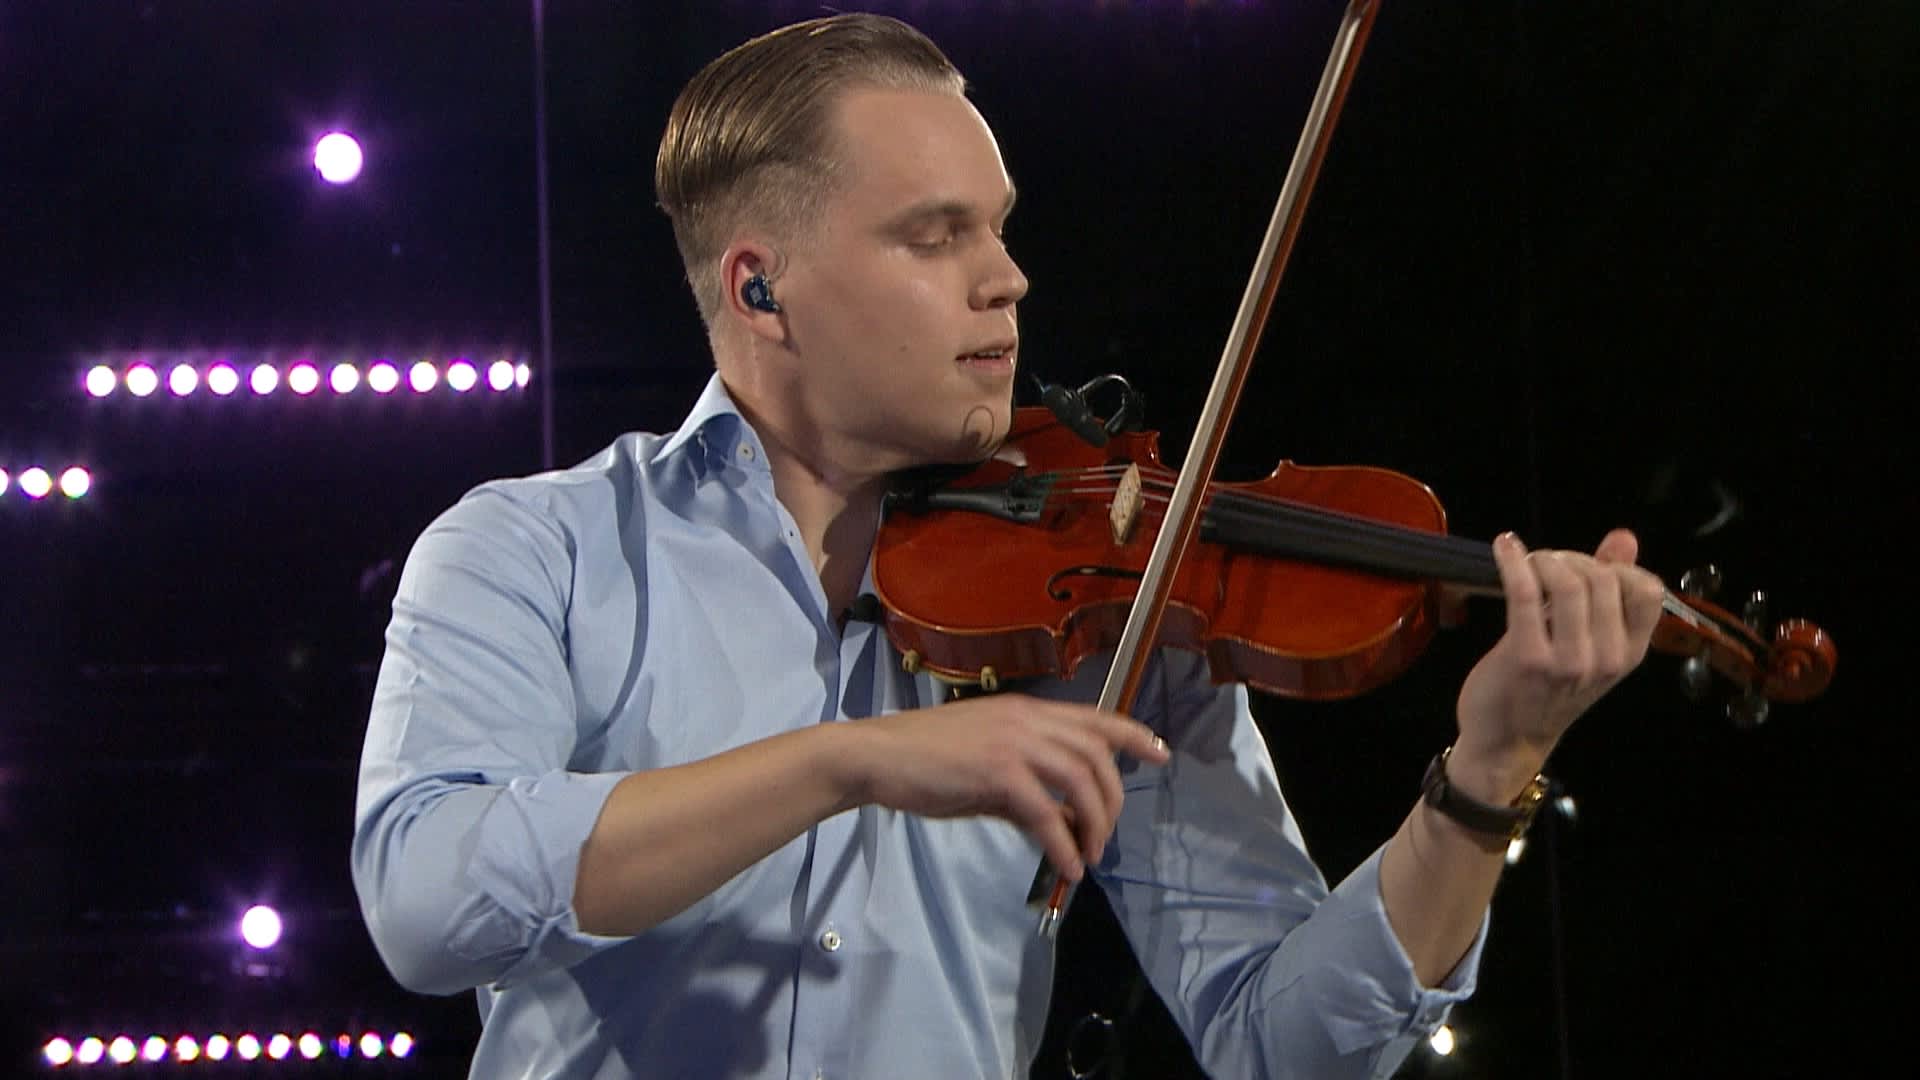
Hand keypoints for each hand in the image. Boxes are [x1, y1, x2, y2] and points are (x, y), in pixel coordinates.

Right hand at [843, 694, 1168, 882]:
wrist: (877, 757)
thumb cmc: (924, 763)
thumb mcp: (984, 770)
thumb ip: (1023, 789)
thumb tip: (1057, 821)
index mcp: (1026, 713)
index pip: (1095, 717)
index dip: (1134, 734)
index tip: (1161, 754)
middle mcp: (1027, 720)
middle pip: (1096, 753)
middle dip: (1113, 798)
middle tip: (1106, 837)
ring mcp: (1013, 742)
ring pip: (1080, 779)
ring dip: (1094, 822)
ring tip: (1088, 855)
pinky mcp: (996, 772)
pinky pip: (1046, 812)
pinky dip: (1063, 843)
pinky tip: (1066, 865)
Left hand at [1453, 529, 1665, 777]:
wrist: (1507, 740)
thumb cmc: (1545, 688)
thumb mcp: (1589, 644)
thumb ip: (1609, 590)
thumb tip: (1625, 537)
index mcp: (1630, 653)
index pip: (1649, 590)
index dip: (1618, 566)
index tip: (1588, 566)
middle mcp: (1607, 659)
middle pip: (1604, 578)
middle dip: (1571, 558)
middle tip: (1546, 564)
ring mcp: (1569, 661)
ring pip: (1569, 582)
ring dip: (1544, 559)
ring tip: (1527, 562)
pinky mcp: (1528, 658)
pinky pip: (1524, 592)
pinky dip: (1513, 562)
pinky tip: (1504, 547)